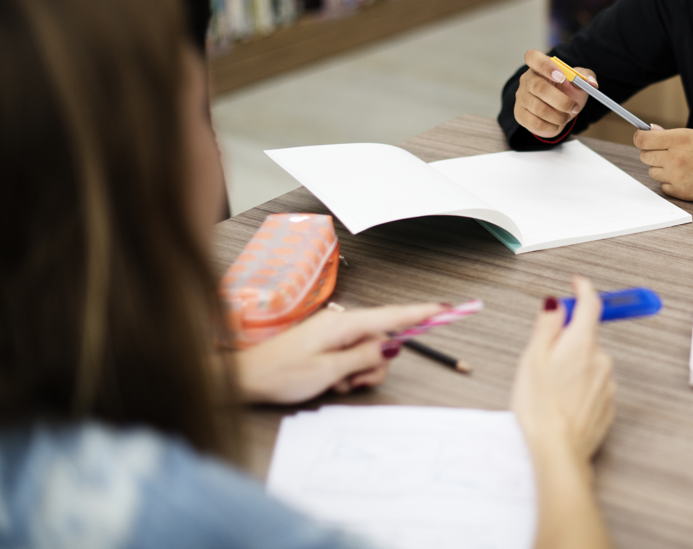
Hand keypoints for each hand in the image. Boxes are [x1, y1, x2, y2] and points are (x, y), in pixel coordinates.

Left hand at [235, 303, 446, 403]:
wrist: (245, 377)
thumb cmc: (279, 373)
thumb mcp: (328, 372)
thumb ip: (364, 358)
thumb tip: (393, 347)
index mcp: (344, 324)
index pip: (393, 317)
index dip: (422, 314)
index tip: (447, 309)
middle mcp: (342, 323)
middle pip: (383, 340)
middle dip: (376, 364)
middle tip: (352, 382)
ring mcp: (335, 332)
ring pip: (370, 352)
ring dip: (361, 371)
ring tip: (337, 383)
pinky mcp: (329, 343)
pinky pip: (354, 355)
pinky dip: (349, 371)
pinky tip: (330, 380)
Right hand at [512, 276, 615, 463]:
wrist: (558, 451)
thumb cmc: (540, 407)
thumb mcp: (532, 359)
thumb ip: (547, 326)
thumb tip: (555, 303)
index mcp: (581, 344)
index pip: (590, 305)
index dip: (583, 289)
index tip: (578, 282)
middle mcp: (601, 360)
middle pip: (586, 337)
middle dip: (568, 341)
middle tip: (542, 360)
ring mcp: (607, 384)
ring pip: (589, 363)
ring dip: (573, 367)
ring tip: (549, 389)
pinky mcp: (607, 405)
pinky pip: (593, 385)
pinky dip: (579, 387)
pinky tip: (562, 402)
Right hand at [514, 50, 598, 137]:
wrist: (558, 111)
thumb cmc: (567, 91)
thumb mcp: (578, 82)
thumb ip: (587, 76)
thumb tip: (592, 83)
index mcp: (539, 66)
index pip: (533, 57)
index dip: (546, 66)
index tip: (561, 77)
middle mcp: (527, 80)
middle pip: (539, 88)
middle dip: (562, 101)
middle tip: (575, 107)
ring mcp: (521, 97)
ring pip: (539, 109)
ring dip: (559, 116)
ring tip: (566, 116)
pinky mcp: (520, 114)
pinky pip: (535, 123)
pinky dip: (551, 127)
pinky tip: (556, 124)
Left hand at [634, 125, 692, 202]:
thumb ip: (673, 133)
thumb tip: (652, 131)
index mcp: (680, 139)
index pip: (643, 139)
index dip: (639, 137)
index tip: (641, 138)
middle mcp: (675, 158)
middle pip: (644, 156)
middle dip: (651, 152)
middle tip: (664, 151)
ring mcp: (677, 177)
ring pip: (652, 172)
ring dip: (660, 168)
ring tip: (679, 164)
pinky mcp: (681, 192)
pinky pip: (663, 186)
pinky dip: (669, 182)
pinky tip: (684, 176)